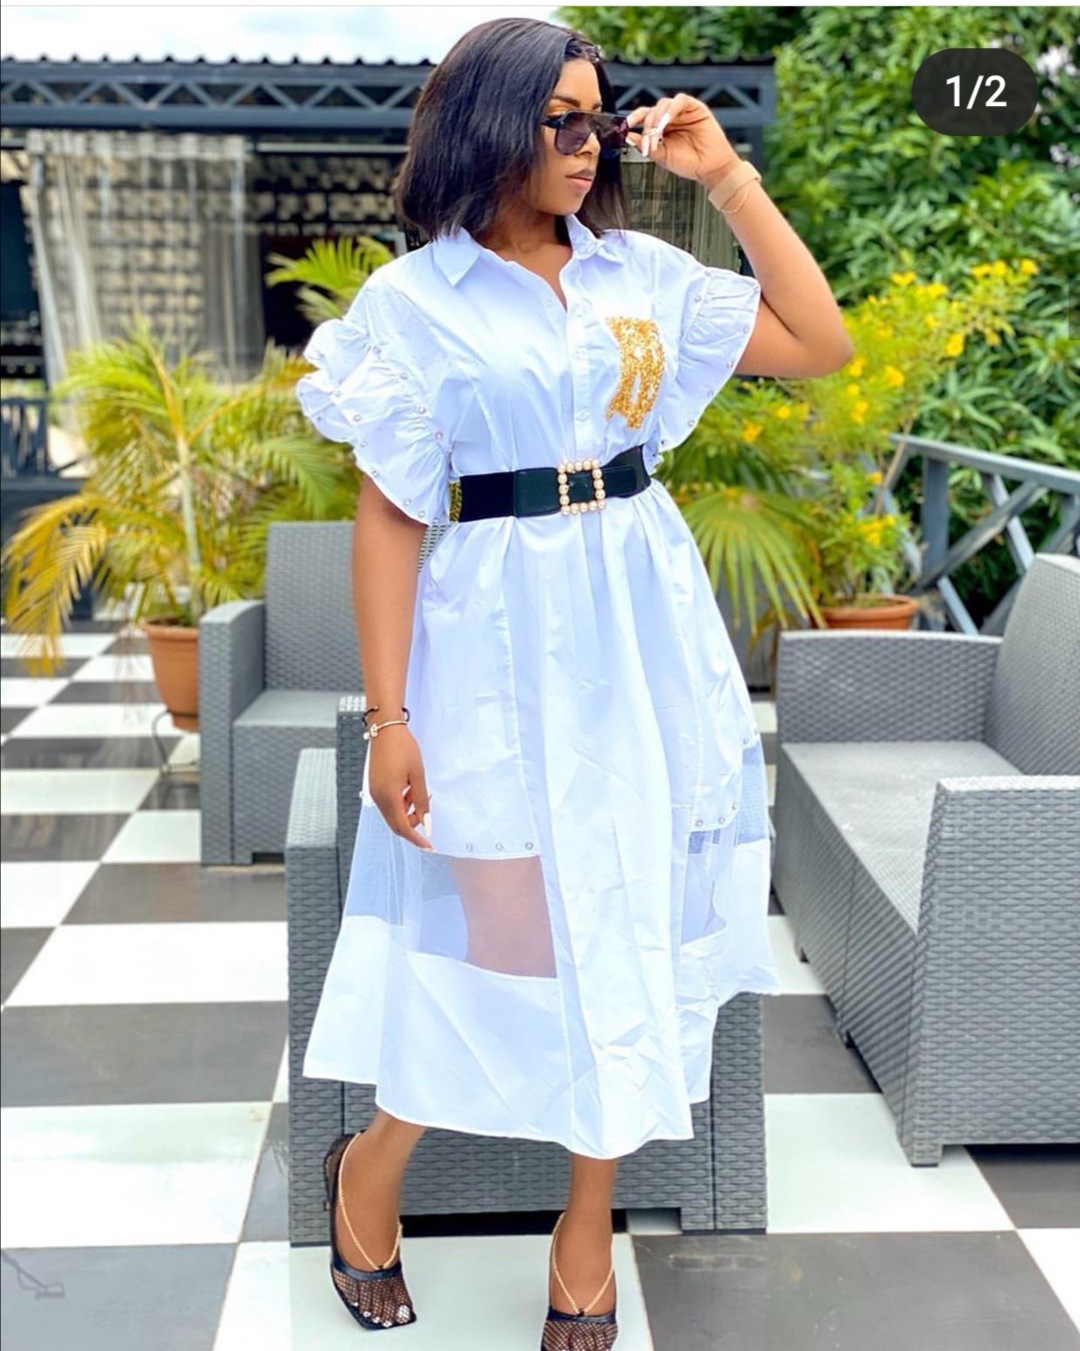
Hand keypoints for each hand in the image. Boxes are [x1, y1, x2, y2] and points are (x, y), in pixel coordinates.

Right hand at [367, 727, 434, 850]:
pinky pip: (388, 804)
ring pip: (392, 814)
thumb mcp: (418, 775)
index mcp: (388, 796)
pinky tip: (409, 789)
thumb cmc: (403, 749)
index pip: (402, 827)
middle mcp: (378, 798)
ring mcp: (374, 792)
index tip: (429, 846)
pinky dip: (401, 803)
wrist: (385, 728)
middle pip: (396, 824)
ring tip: (419, 793)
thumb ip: (422, 801)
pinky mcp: (375, 786)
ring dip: (407, 812)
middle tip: (428, 815)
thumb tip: (426, 823)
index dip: (416, 839)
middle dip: (413, 825)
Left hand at [625, 93, 740, 187]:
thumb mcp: (661, 156)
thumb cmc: (687, 163)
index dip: (633, 118)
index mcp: (661, 128)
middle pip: (652, 111)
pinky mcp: (695, 107)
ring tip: (657, 133)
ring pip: (663, 104)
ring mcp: (682, 112)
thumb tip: (626, 136)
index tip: (625, 125)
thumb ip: (644, 145)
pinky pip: (680, 101)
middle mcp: (670, 118)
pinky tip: (666, 122)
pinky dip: (671, 109)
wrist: (709, 168)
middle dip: (647, 126)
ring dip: (657, 118)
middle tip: (649, 141)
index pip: (644, 117)